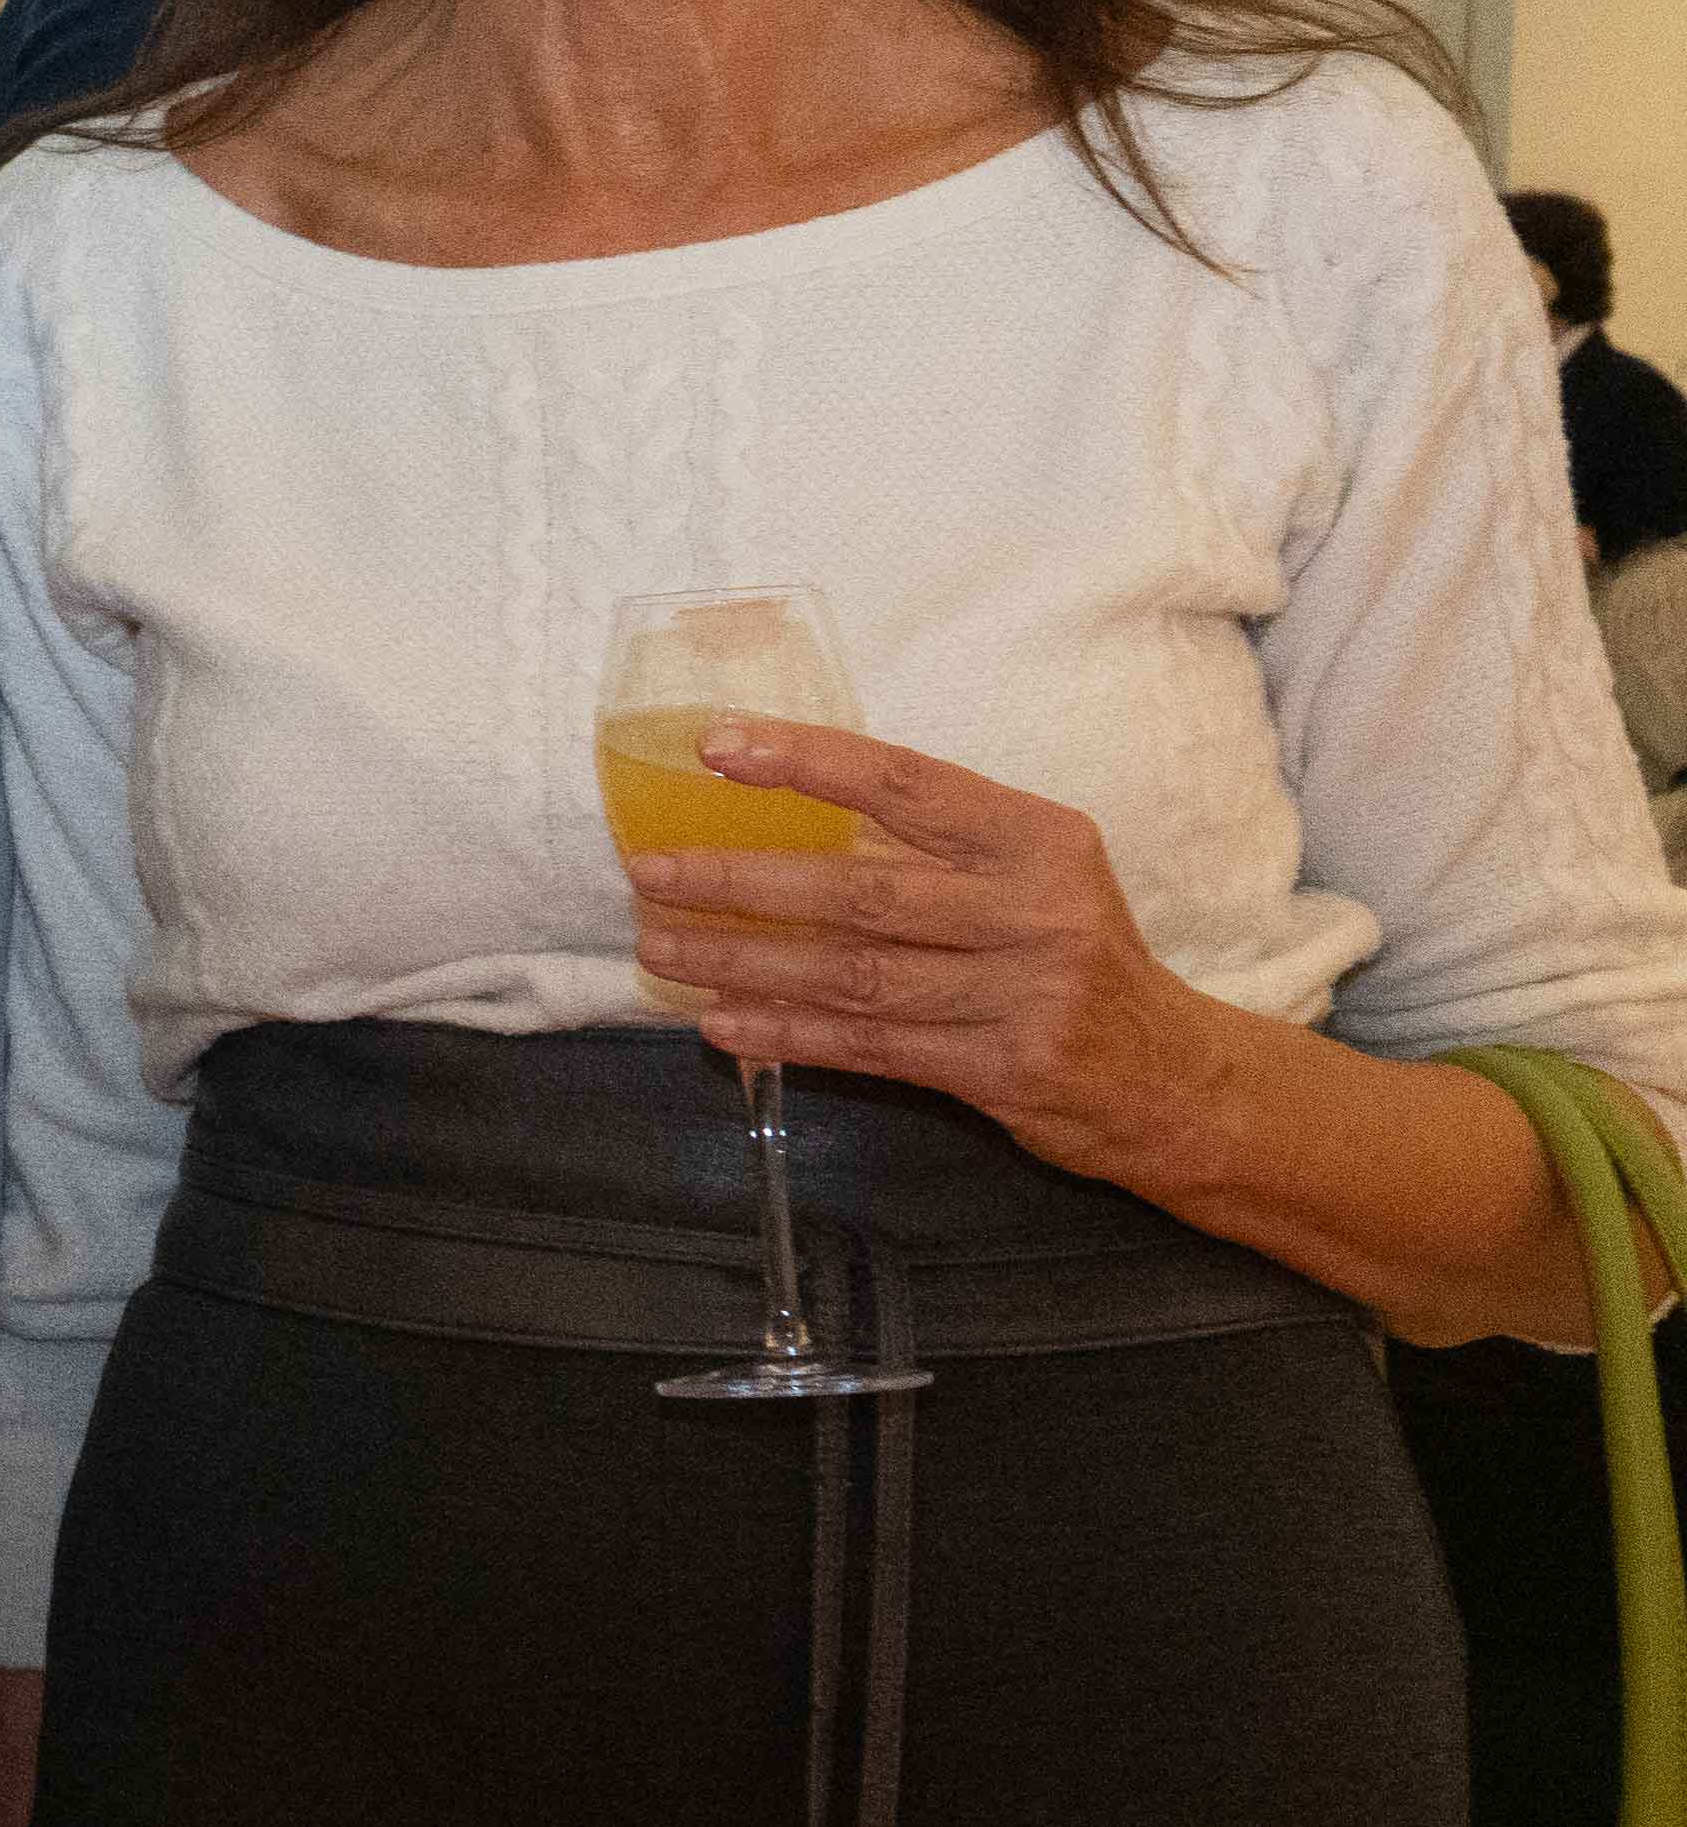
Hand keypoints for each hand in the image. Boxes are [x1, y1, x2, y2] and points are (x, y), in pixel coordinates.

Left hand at [621, 718, 1252, 1185]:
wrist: (1174, 1077)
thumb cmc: (1075, 956)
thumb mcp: (1034, 877)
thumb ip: (934, 847)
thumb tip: (778, 817)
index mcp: (1036, 839)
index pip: (905, 782)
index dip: (806, 762)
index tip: (714, 748)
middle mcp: (1035, 910)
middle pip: (861, 890)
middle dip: (743, 881)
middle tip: (652, 872)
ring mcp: (1024, 994)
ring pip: (855, 975)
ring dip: (745, 961)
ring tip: (660, 947)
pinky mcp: (1005, 1069)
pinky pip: (872, 1047)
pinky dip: (789, 1034)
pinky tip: (721, 1023)